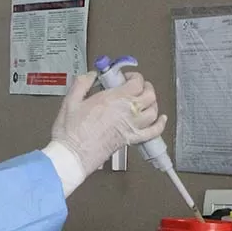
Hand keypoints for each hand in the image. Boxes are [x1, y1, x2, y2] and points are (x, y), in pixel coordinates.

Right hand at [50, 71, 167, 175]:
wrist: (73, 155)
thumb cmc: (71, 133)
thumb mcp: (70, 101)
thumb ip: (82, 84)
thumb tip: (90, 75)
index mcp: (114, 99)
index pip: (136, 82)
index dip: (134, 77)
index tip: (125, 78)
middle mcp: (127, 111)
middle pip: (149, 94)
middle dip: (145, 86)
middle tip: (137, 86)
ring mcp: (131, 126)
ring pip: (154, 110)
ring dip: (152, 102)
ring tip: (145, 100)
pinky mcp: (131, 139)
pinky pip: (153, 131)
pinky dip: (160, 125)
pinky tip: (161, 120)